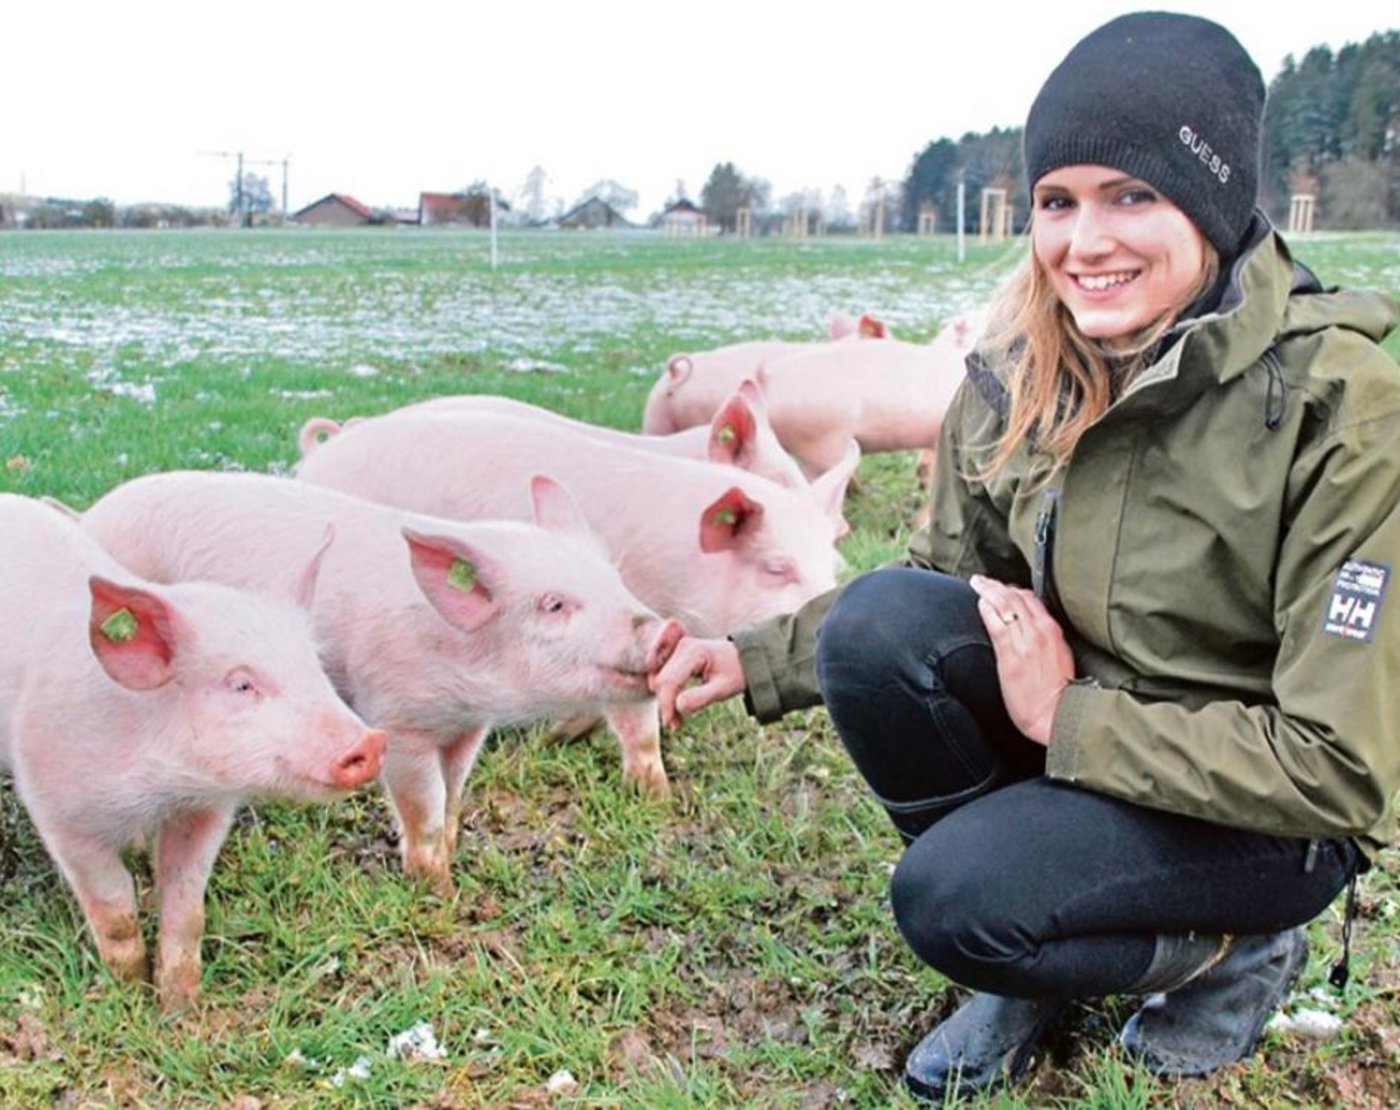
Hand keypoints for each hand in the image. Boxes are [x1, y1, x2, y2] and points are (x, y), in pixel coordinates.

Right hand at [647, 635, 746, 728]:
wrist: (743, 659)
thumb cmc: (736, 673)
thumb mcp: (723, 689)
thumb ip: (701, 697)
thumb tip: (678, 706)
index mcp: (693, 651)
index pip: (670, 681)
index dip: (667, 704)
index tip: (672, 724)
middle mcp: (682, 646)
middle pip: (661, 680)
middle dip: (666, 705)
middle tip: (676, 725)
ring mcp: (677, 649)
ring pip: (659, 679)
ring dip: (664, 700)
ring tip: (677, 719)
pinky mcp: (675, 656)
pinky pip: (663, 676)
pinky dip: (666, 693)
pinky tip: (675, 707)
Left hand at [969, 574, 1074, 744]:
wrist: (1054, 714)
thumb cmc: (1056, 691)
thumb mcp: (1059, 657)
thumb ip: (1046, 638)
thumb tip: (1033, 628)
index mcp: (1053, 630)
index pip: (1032, 599)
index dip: (1015, 590)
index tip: (1004, 588)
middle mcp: (1039, 630)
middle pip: (1016, 597)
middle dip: (998, 585)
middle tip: (983, 579)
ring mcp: (1024, 640)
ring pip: (1004, 605)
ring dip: (989, 590)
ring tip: (977, 583)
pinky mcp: (1009, 654)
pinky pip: (996, 622)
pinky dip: (987, 608)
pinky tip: (980, 602)